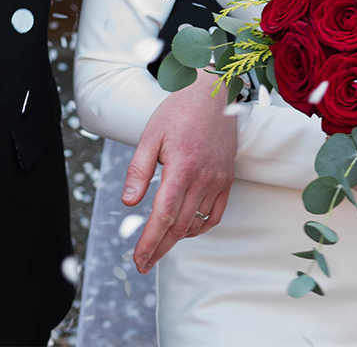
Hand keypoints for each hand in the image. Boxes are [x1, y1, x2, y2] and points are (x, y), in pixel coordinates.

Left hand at [123, 70, 235, 274]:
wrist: (214, 93)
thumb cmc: (179, 111)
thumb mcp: (151, 135)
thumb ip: (139, 170)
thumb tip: (129, 202)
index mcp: (181, 167)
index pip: (163, 215)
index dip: (150, 241)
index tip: (139, 259)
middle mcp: (203, 178)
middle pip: (179, 226)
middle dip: (159, 248)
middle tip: (143, 264)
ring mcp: (218, 180)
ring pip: (197, 222)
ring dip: (177, 239)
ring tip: (159, 246)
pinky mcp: (227, 178)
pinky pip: (215, 214)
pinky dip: (200, 227)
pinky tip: (185, 229)